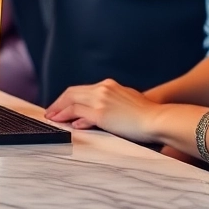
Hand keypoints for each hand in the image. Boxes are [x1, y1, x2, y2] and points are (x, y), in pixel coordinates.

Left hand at [43, 78, 160, 141]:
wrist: (157, 119)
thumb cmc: (147, 114)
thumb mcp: (128, 100)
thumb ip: (112, 103)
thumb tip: (97, 114)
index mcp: (109, 85)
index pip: (82, 89)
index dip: (68, 98)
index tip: (61, 105)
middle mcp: (102, 89)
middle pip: (72, 93)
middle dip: (59, 103)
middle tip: (51, 112)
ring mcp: (100, 100)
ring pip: (72, 102)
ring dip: (59, 111)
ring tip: (52, 118)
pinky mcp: (100, 113)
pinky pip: (77, 113)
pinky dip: (68, 117)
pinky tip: (65, 123)